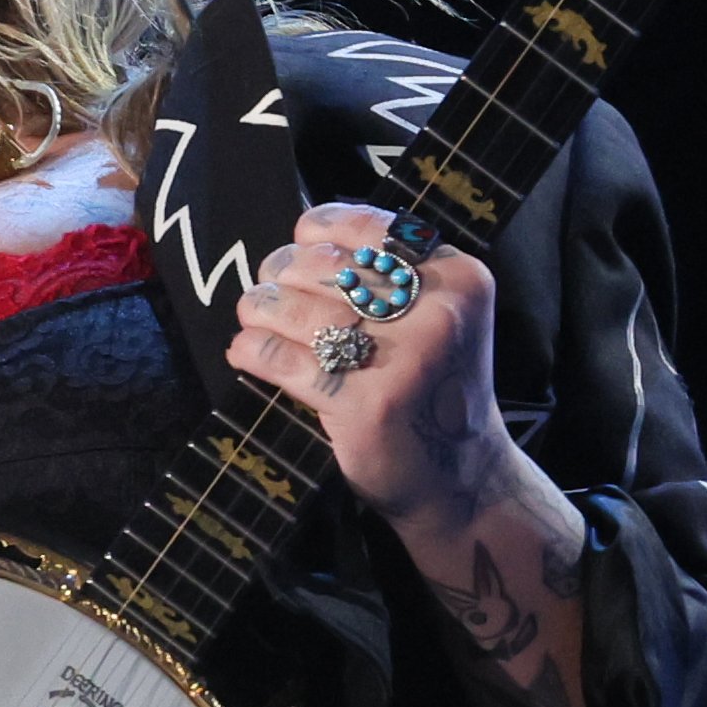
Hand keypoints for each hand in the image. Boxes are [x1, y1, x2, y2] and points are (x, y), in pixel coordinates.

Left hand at [228, 202, 527, 523]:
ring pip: (297, 309)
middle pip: (324, 266)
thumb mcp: (438, 318)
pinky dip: (252, 350)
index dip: (318, 232)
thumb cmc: (434, 390)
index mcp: (458, 278)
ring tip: (253, 317)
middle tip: (268, 292)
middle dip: (281, 274)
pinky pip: (281, 359)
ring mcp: (402, 359)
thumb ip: (388, 279)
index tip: (299, 247)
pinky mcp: (364, 404)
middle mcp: (437, 312)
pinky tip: (245, 352)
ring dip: (259, 309)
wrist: (460, 478)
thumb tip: (297, 246)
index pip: (368, 228)